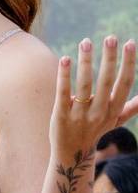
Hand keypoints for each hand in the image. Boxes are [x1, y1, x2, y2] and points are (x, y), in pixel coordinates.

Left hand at [51, 36, 137, 155]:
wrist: (72, 155)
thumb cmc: (94, 131)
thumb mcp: (115, 121)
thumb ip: (131, 108)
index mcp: (114, 110)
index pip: (124, 83)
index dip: (128, 63)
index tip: (130, 43)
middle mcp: (100, 112)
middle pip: (107, 81)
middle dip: (110, 58)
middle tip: (110, 37)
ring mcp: (80, 114)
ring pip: (84, 85)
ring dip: (86, 62)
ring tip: (86, 41)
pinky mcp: (61, 115)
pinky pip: (63, 93)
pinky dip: (64, 76)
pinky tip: (65, 59)